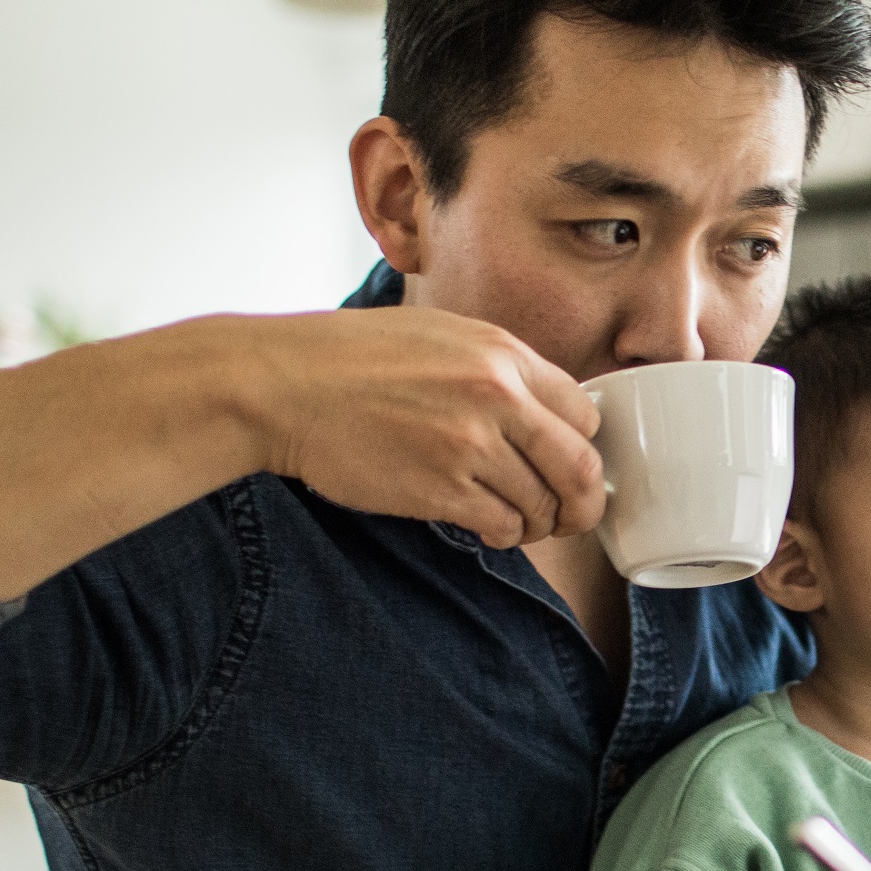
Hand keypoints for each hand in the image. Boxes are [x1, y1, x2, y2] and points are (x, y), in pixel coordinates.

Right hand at [238, 308, 604, 547]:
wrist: (285, 385)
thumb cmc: (354, 358)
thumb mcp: (441, 335)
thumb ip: (498, 369)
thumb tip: (544, 412)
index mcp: (503, 355)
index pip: (585, 415)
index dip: (583, 448)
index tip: (570, 466)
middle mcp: (497, 398)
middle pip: (580, 468)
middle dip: (583, 503)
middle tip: (570, 517)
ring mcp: (469, 446)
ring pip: (542, 505)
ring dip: (538, 524)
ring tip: (518, 523)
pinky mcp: (438, 489)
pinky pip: (500, 525)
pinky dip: (503, 535)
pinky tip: (490, 529)